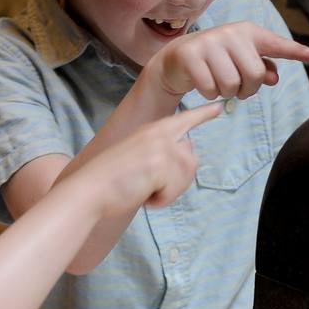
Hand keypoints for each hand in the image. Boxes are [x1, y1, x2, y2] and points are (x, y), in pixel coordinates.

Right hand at [88, 103, 217, 216]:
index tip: (220, 107)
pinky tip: (142, 195)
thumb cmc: (109, 180)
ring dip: (168, 191)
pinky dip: (161, 200)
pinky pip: (174, 190)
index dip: (203, 114)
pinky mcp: (159, 164)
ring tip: (143, 189)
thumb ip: (160, 152)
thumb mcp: (137, 156)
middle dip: (178, 179)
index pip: (184, 119)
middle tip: (151, 187)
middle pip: (192, 158)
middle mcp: (158, 134)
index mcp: (151, 130)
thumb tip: (187, 151)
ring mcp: (160, 148)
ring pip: (186, 175)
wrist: (89, 189)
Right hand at [149, 21, 308, 100]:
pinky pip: (210, 89)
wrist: (177, 59)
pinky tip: (204, 84)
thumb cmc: (217, 61)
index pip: (275, 44)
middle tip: (237, 87)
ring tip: (220, 85)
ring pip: (231, 85)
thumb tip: (273, 78)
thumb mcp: (241, 61)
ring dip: (227, 94)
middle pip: (254, 75)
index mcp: (248, 32)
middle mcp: (230, 33)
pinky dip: (210, 94)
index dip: (295, 51)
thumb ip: (261, 68)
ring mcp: (209, 42)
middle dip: (247, 89)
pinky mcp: (190, 55)